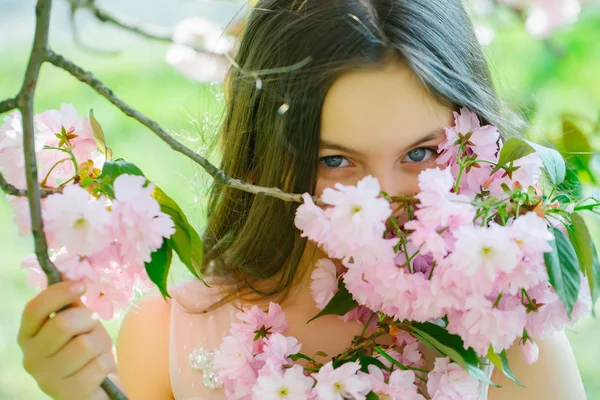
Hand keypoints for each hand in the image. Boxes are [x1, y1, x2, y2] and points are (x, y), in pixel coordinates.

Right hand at [17, 280, 116, 399]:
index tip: (81, 285)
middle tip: (92, 325)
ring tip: (97, 351)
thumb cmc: (87, 348)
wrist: (99, 386)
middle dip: (87, 320)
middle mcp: (30, 358)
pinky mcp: (68, 394)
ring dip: (100, 343)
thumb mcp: (79, 321)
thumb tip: (68, 271)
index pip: (34, 309)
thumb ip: (71, 301)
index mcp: (28, 336)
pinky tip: (100, 369)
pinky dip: (107, 362)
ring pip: (85, 345)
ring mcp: (47, 379)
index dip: (58, 293)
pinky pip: (98, 365)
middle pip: (62, 324)